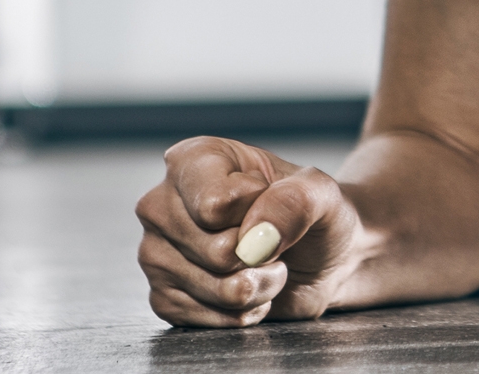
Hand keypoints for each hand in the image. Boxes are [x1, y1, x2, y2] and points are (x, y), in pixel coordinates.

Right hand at [136, 136, 363, 326]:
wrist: (320, 257)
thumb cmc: (313, 214)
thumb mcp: (322, 193)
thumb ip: (297, 201)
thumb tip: (256, 239)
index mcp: (193, 160)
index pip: (215, 202)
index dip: (258, 209)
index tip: (268, 197)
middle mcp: (162, 204)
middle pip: (217, 251)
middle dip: (262, 256)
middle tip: (271, 240)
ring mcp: (156, 252)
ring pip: (217, 289)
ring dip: (259, 286)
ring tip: (264, 265)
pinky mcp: (163, 297)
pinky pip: (206, 319)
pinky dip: (243, 312)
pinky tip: (250, 288)